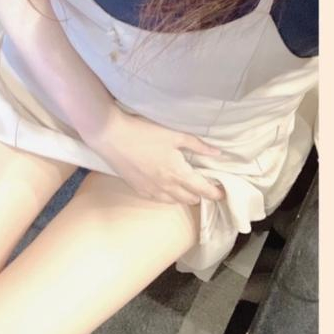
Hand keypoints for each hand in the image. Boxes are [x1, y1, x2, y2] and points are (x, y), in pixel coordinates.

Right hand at [81, 105, 224, 204]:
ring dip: (183, 197)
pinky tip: (167, 190)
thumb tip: (217, 153)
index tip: (222, 194)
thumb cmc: (144, 132)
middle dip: (200, 194)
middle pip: (189, 198)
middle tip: (204, 186)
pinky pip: (158, 200)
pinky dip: (167, 198)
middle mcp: (166, 186)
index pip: (202, 189)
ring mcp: (150, 190)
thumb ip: (197, 146)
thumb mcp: (174, 135)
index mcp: (177, 172)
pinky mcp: (137, 188)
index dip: (214, 193)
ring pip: (173, 201)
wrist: (112, 136)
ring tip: (187, 189)